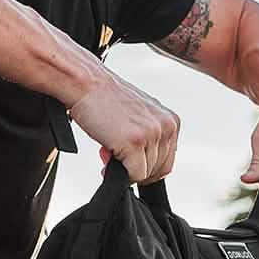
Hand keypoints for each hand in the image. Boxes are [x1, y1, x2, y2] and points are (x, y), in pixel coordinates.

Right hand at [68, 67, 179, 183]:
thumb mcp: (140, 116)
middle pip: (159, 170)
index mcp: (171, 121)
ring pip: (146, 174)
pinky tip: (107, 158)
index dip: (146, 166)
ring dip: (125, 169)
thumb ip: (149, 136)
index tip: (130, 161)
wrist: (87, 84)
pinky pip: (134, 175)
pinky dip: (119, 174)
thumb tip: (145, 164)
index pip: (168, 160)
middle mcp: (166, 127)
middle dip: (135, 168)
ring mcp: (152, 134)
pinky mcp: (135, 142)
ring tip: (109, 149)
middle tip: (116, 155)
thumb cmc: (106, 98)